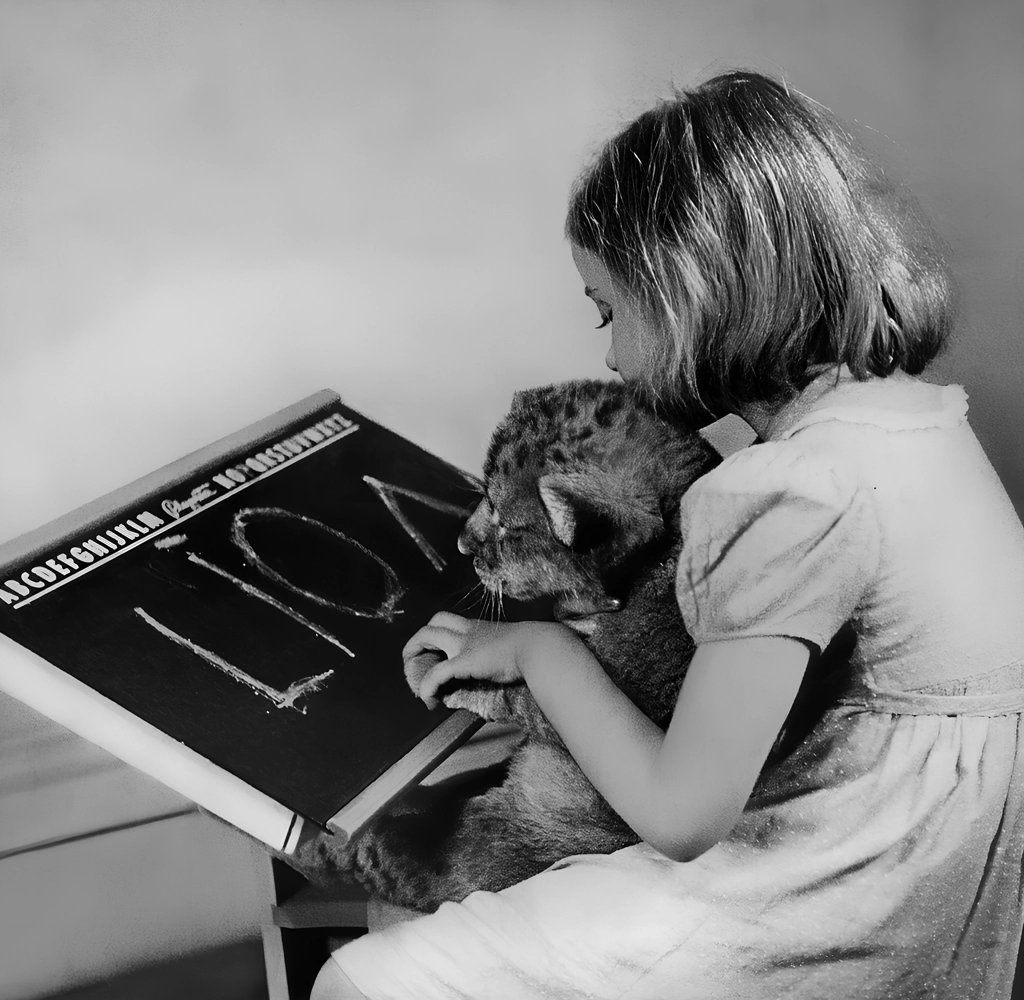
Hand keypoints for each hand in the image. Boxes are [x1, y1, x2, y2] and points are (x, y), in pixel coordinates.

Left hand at [402, 612, 546, 708]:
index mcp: (479, 627)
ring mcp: (464, 644)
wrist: (541, 648)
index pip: (448, 620)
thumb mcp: (517, 644)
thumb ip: (508, 650)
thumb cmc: (536, 648)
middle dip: (417, 641)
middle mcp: (468, 631)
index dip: (437, 632)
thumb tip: (516, 665)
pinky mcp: (464, 661)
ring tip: (414, 682)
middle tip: (415, 663)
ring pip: (425, 636)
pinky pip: (435, 673)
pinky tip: (429, 701)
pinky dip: (427, 687)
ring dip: (412, 655)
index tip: (436, 653)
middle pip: (432, 623)